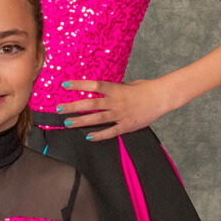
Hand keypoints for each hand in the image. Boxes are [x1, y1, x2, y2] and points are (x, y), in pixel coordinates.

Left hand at [54, 78, 176, 142]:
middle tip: (58, 109)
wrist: (162, 97)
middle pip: (90, 105)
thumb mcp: (129, 84)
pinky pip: (110, 132)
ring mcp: (120, 115)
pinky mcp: (127, 125)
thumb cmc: (146, 88)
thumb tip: (103, 91)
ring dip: (80, 121)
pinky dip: (99, 135)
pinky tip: (88, 137)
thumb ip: (115, 88)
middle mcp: (115, 102)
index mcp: (116, 89)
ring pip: (96, 119)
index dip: (79, 85)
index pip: (93, 86)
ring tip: (66, 123)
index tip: (65, 85)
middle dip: (72, 107)